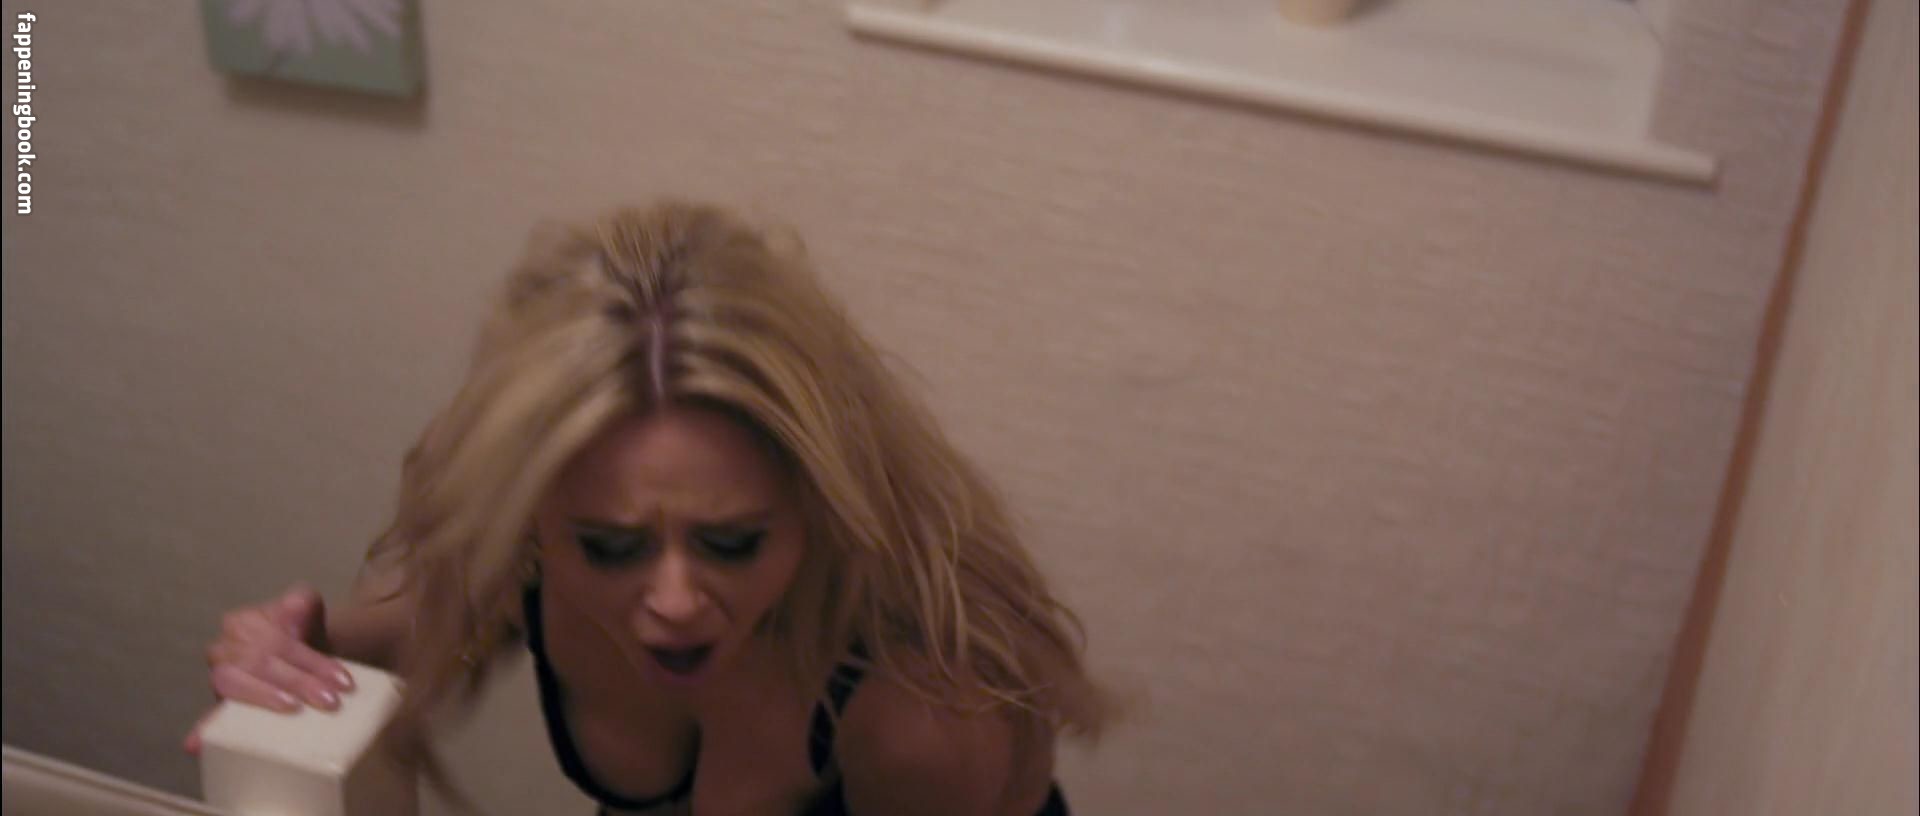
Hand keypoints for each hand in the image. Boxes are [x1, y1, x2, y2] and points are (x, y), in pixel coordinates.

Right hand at [182, 584, 354, 753]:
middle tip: (330, 702)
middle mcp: (224, 649)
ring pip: (235, 687)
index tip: (343, 681)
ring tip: (292, 709)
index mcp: (242, 622)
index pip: (280, 643)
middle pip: (262, 665)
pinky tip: (195, 745)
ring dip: (264, 699)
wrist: (303, 651)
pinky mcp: (221, 705)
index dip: (313, 663)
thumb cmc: (303, 634)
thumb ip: (302, 602)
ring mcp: (219, 679)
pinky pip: (209, 718)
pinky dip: (203, 730)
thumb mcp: (307, 609)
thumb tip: (295, 609)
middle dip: (299, 683)